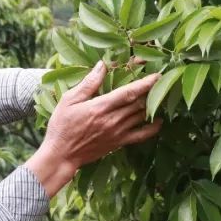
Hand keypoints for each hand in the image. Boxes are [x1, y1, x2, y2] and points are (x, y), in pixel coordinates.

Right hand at [25, 61, 162, 195]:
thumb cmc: (62, 126)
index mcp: (100, 107)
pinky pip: (141, 136)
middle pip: (139, 103)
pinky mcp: (119, 143)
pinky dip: (153, 128)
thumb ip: (88, 83)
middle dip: (150, 91)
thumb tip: (102, 65)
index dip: (144, 83)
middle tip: (158, 81)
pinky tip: (159, 121)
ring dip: (152, 105)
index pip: (128, 93)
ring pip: (142, 116)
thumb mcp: (69, 100)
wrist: (62, 155)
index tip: (157, 75)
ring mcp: (118, 133)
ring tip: (158, 94)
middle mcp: (112, 120)